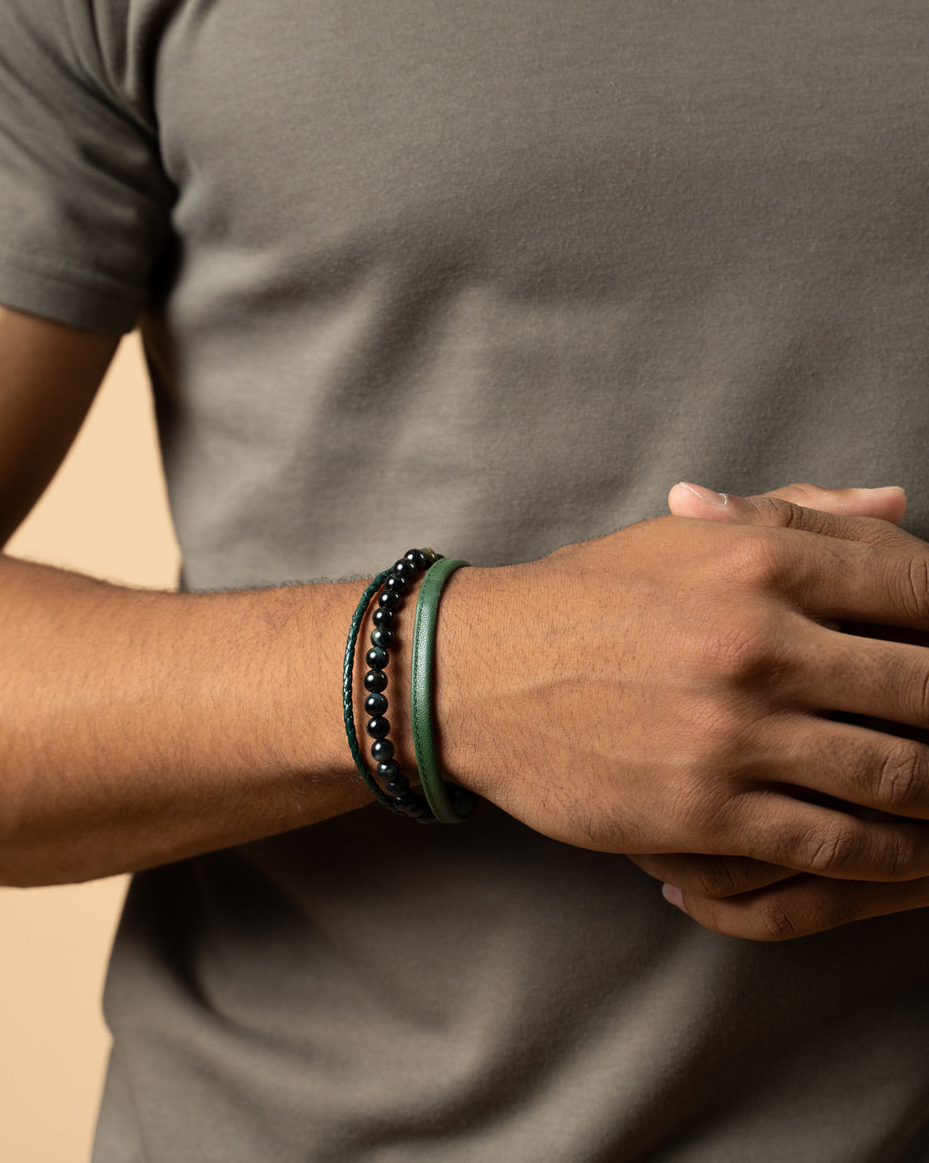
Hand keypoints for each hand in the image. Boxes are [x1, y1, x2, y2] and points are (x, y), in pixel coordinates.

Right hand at [439, 485, 928, 901]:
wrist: (477, 672)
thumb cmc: (585, 598)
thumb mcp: (681, 537)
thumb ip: (795, 517)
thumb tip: (894, 504)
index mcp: (760, 561)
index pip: (920, 589)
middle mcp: (759, 643)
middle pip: (927, 690)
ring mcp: (735, 732)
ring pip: (899, 777)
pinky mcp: (706, 809)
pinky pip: (836, 844)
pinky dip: (890, 856)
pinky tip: (903, 849)